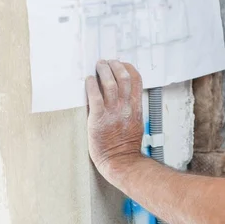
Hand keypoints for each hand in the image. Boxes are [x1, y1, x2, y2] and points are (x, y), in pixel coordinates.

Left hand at [85, 60, 143, 180]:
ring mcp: (113, 112)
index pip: (136, 80)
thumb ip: (131, 109)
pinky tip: (88, 80)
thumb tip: (125, 97)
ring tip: (99, 66)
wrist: (120, 161)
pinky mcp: (98, 119)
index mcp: (136, 107)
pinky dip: (91, 85)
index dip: (128, 68)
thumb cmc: (126, 146)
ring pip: (110, 84)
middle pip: (123, 78)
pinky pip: (95, 97)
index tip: (122, 64)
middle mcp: (126, 107)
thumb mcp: (136, 122)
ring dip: (103, 71)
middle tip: (107, 62)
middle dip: (115, 65)